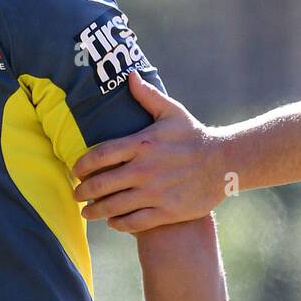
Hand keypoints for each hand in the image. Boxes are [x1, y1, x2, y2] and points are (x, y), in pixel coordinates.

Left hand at [72, 71, 223, 231]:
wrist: (225, 163)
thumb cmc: (195, 136)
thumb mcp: (172, 112)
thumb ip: (147, 96)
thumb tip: (129, 76)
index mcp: (142, 144)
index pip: (99, 156)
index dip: (81, 166)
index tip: (75, 171)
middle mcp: (144, 170)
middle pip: (101, 184)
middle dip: (83, 192)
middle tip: (76, 194)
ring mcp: (155, 193)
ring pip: (114, 206)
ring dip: (96, 211)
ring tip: (88, 212)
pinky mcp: (166, 211)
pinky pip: (134, 222)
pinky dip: (119, 224)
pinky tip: (113, 221)